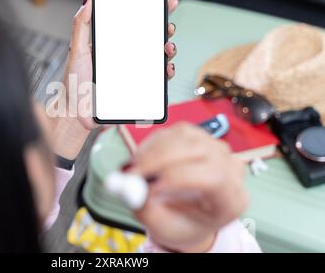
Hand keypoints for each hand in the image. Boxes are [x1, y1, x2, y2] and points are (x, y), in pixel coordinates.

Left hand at [64, 0, 178, 129]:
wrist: (77, 113)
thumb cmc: (73, 82)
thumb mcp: (77, 50)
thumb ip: (81, 25)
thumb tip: (88, 0)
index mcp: (113, 45)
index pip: (136, 24)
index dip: (153, 13)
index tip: (166, 3)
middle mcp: (126, 57)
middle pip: (151, 40)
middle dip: (165, 31)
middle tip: (168, 28)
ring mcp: (133, 73)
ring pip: (158, 59)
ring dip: (169, 50)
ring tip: (167, 48)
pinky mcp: (138, 89)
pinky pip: (157, 81)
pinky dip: (166, 73)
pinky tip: (166, 69)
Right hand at [129, 123, 247, 251]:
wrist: (189, 214)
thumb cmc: (181, 223)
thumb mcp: (163, 227)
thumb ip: (146, 209)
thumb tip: (127, 185)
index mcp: (231, 199)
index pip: (214, 178)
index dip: (180, 177)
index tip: (150, 188)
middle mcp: (231, 169)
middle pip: (198, 151)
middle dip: (158, 160)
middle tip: (131, 173)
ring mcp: (218, 149)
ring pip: (184, 137)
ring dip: (153, 151)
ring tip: (135, 169)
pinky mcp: (202, 136)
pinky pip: (176, 131)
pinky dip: (154, 143)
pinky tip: (144, 159)